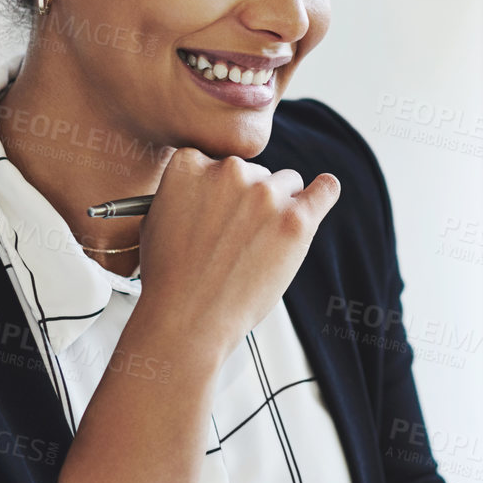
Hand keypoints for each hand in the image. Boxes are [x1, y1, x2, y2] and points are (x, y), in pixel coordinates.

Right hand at [132, 148, 339, 372]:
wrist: (186, 319)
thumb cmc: (170, 278)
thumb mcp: (157, 217)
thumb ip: (187, 189)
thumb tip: (209, 181)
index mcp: (191, 164)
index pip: (221, 162)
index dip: (223, 192)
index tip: (220, 214)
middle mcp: (229, 170)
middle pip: (257, 173)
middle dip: (252, 201)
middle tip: (237, 240)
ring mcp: (264, 194)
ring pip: (287, 184)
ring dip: (280, 207)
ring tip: (259, 246)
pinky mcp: (296, 219)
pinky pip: (325, 190)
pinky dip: (325, 192)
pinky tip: (324, 193)